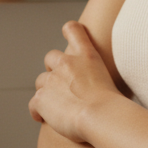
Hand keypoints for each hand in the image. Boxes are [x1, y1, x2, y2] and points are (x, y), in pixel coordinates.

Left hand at [30, 21, 122, 142]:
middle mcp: (66, 63)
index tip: (67, 32)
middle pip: (51, 58)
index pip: (73, 29)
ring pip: (41, 82)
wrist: (101, 115)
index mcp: (86, 55)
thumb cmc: (113, 105)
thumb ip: (99, 79)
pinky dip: (37, 111)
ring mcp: (52, 79)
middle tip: (63, 85)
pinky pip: (33, 103)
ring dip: (47, 92)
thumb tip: (98, 91)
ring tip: (56, 107)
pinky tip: (42, 118)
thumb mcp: (113, 81)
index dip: (69, 30)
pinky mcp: (41, 97)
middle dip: (54, 70)